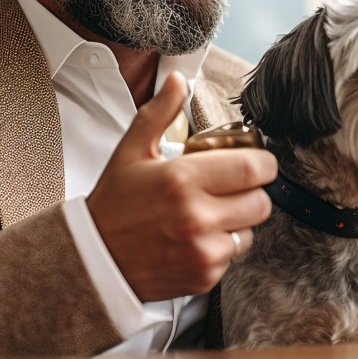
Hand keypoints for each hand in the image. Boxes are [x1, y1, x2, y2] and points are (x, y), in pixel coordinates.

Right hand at [86, 72, 275, 300]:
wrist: (94, 260)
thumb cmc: (113, 205)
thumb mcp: (131, 152)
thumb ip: (159, 113)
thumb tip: (178, 81)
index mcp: (182, 179)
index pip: (253, 168)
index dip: (263, 163)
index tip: (255, 162)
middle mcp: (197, 216)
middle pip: (261, 202)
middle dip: (253, 191)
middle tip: (232, 188)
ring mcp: (203, 250)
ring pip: (251, 230)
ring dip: (239, 221)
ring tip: (210, 214)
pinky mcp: (205, 277)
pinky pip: (234, 255)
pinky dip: (223, 247)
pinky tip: (197, 238)